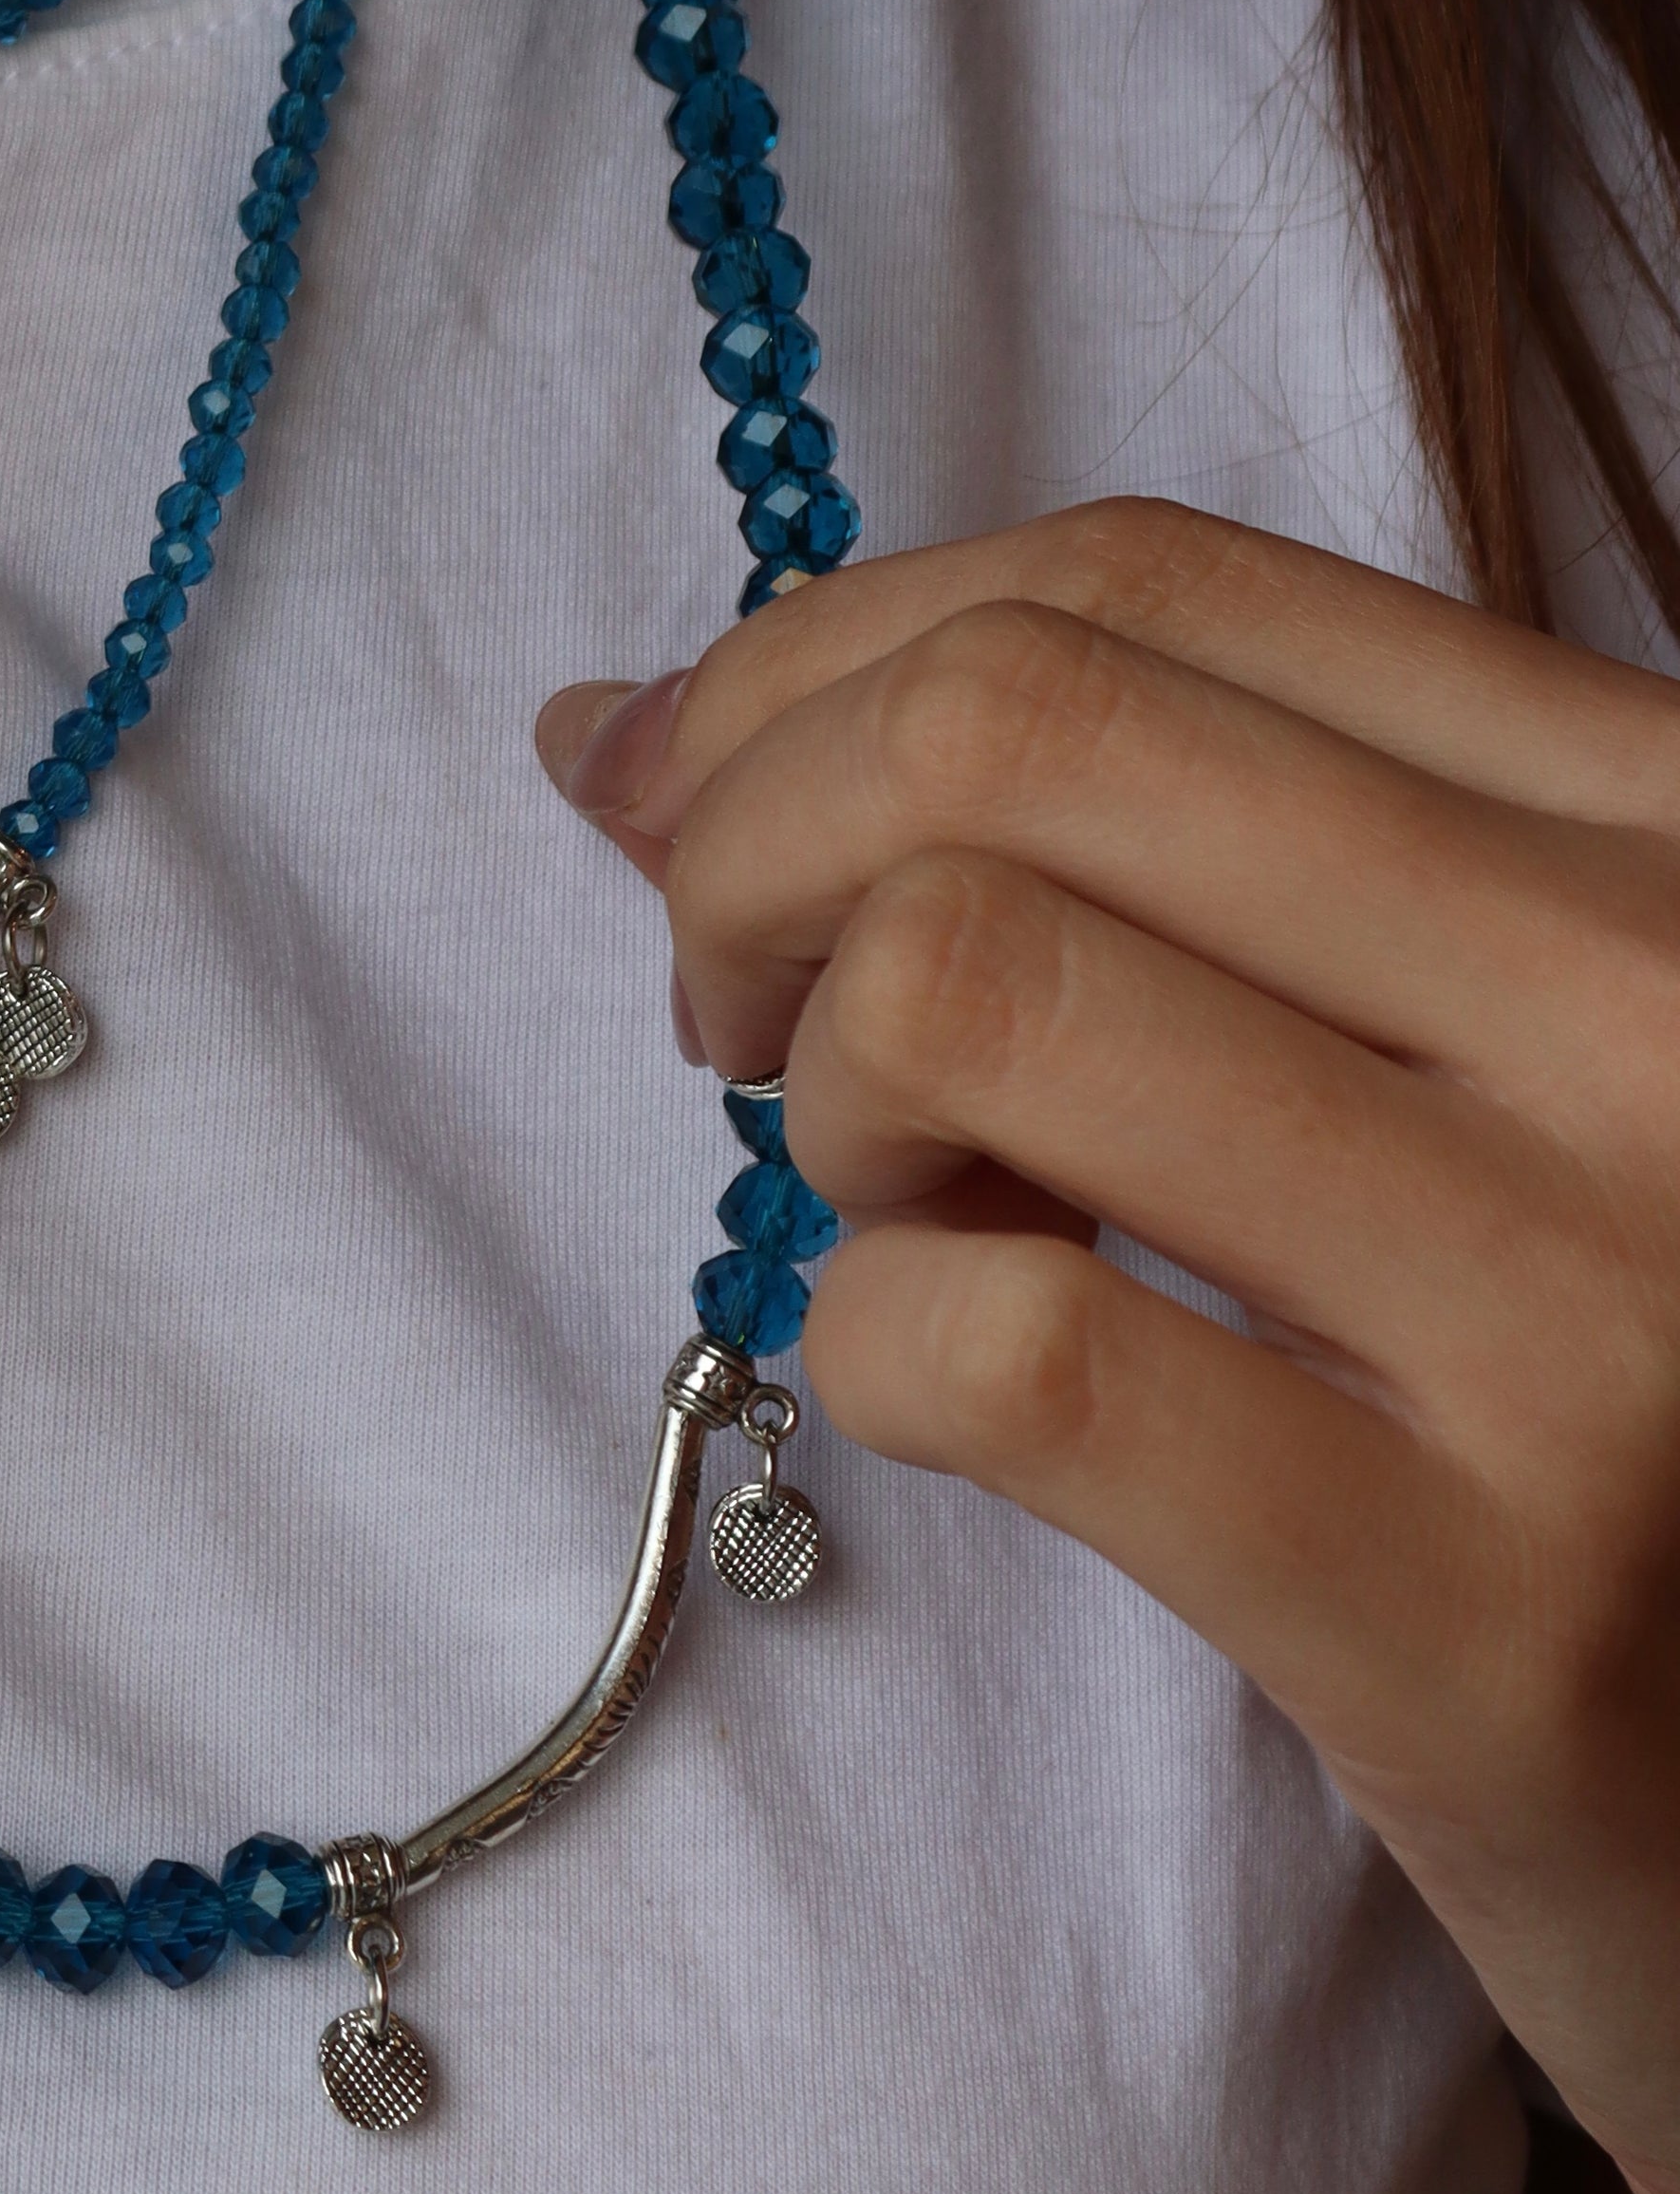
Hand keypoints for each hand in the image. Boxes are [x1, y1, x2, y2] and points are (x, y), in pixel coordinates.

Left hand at [537, 503, 1679, 2193]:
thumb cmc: (1602, 1376)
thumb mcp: (1480, 1029)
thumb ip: (1156, 833)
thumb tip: (617, 733)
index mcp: (1666, 815)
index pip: (1139, 583)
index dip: (819, 654)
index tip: (679, 785)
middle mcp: (1662, 1003)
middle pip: (1009, 732)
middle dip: (753, 842)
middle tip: (745, 1014)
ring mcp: (1592, 1305)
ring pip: (965, 986)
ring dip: (836, 1102)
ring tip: (925, 1213)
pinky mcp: (1487, 1610)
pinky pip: (1003, 1348)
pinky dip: (876, 1350)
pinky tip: (963, 1390)